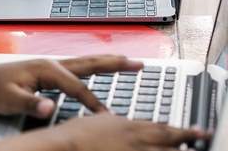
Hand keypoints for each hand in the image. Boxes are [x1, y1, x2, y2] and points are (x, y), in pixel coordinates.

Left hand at [0, 55, 141, 117]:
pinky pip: (77, 69)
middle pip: (89, 63)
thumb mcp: (9, 100)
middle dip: (115, 64)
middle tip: (139, 63)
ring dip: (107, 62)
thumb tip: (49, 108)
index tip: (105, 117)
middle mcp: (50, 63)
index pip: (77, 88)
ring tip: (128, 61)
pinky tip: (99, 70)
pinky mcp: (47, 71)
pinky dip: (93, 68)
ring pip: (85, 63)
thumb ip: (30, 104)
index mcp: (45, 68)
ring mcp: (49, 65)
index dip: (92, 103)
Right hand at [48, 114, 206, 150]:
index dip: (181, 130)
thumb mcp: (98, 119)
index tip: (195, 131)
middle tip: (201, 137)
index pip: (162, 127)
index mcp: (128, 126)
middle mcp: (135, 140)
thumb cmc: (75, 134)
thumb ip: (114, 121)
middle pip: (168, 140)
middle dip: (187, 139)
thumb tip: (119, 120)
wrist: (64, 144)